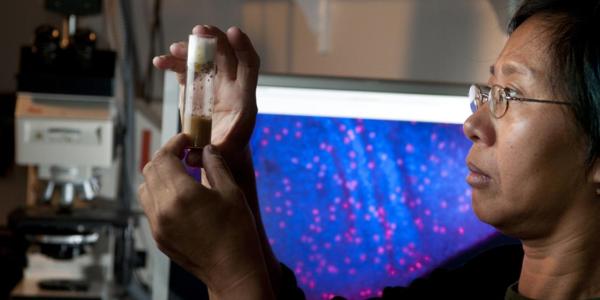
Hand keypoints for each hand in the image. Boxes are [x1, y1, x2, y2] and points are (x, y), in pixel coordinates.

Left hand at [138, 134, 271, 297]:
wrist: (232, 271)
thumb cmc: (237, 233)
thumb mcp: (232, 192)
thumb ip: (215, 165)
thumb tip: (206, 150)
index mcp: (181, 194)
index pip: (164, 157)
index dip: (174, 143)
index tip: (185, 139)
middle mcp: (163, 209)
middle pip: (150, 170)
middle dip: (166, 157)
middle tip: (183, 153)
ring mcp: (158, 225)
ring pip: (145, 188)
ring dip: (159, 176)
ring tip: (180, 174)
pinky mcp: (159, 237)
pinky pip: (150, 208)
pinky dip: (160, 195)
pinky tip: (180, 197)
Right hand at [153, 25, 258, 165]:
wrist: (221, 154)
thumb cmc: (227, 155)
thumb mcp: (222, 156)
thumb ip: (209, 156)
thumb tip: (192, 157)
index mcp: (243, 99)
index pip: (249, 66)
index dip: (244, 47)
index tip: (233, 32)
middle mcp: (231, 87)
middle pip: (226, 55)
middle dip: (213, 40)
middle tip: (198, 31)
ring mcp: (213, 84)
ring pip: (204, 59)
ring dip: (190, 50)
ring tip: (174, 50)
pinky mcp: (197, 87)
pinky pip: (187, 69)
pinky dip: (175, 63)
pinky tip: (161, 62)